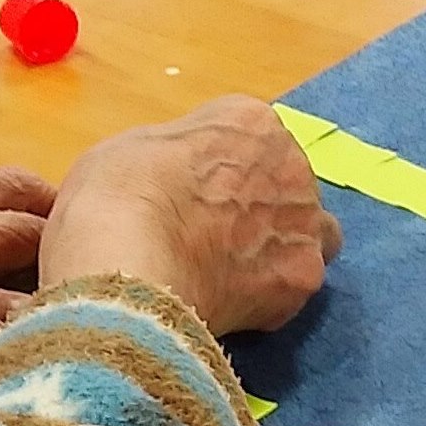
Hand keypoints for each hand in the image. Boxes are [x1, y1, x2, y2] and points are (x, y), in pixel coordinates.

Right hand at [39, 99, 339, 335]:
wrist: (128, 263)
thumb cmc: (115, 196)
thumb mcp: (133, 149)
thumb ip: (176, 157)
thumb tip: (176, 179)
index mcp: (250, 121)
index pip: (254, 141)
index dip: (224, 172)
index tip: (199, 196)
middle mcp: (291, 163)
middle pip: (287, 187)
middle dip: (259, 209)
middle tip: (215, 238)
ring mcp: (304, 222)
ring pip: (309, 236)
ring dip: (278, 250)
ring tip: (232, 275)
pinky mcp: (302, 277)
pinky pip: (292, 288)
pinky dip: (268, 298)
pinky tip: (229, 304)